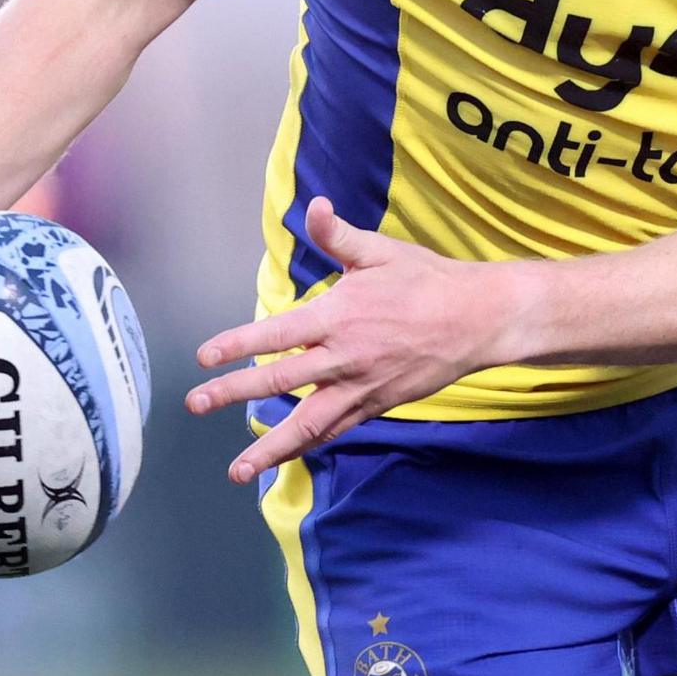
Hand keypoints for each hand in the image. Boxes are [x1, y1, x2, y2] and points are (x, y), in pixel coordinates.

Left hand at [186, 200, 526, 477]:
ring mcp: (361, 386)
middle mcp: (344, 357)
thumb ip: (338, 236)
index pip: (276, 334)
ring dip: (269, 446)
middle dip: (233, 393)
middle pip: (279, 382)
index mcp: (339, 316)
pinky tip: (285, 457)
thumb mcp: (381, 252)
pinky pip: (337, 429)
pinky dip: (308, 445)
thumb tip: (312, 205)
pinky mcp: (378, 404)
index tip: (203, 357)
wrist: (479, 320)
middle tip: (196, 403)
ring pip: (307, 423)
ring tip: (237, 470)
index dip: (237, 345)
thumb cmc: (428, 280)